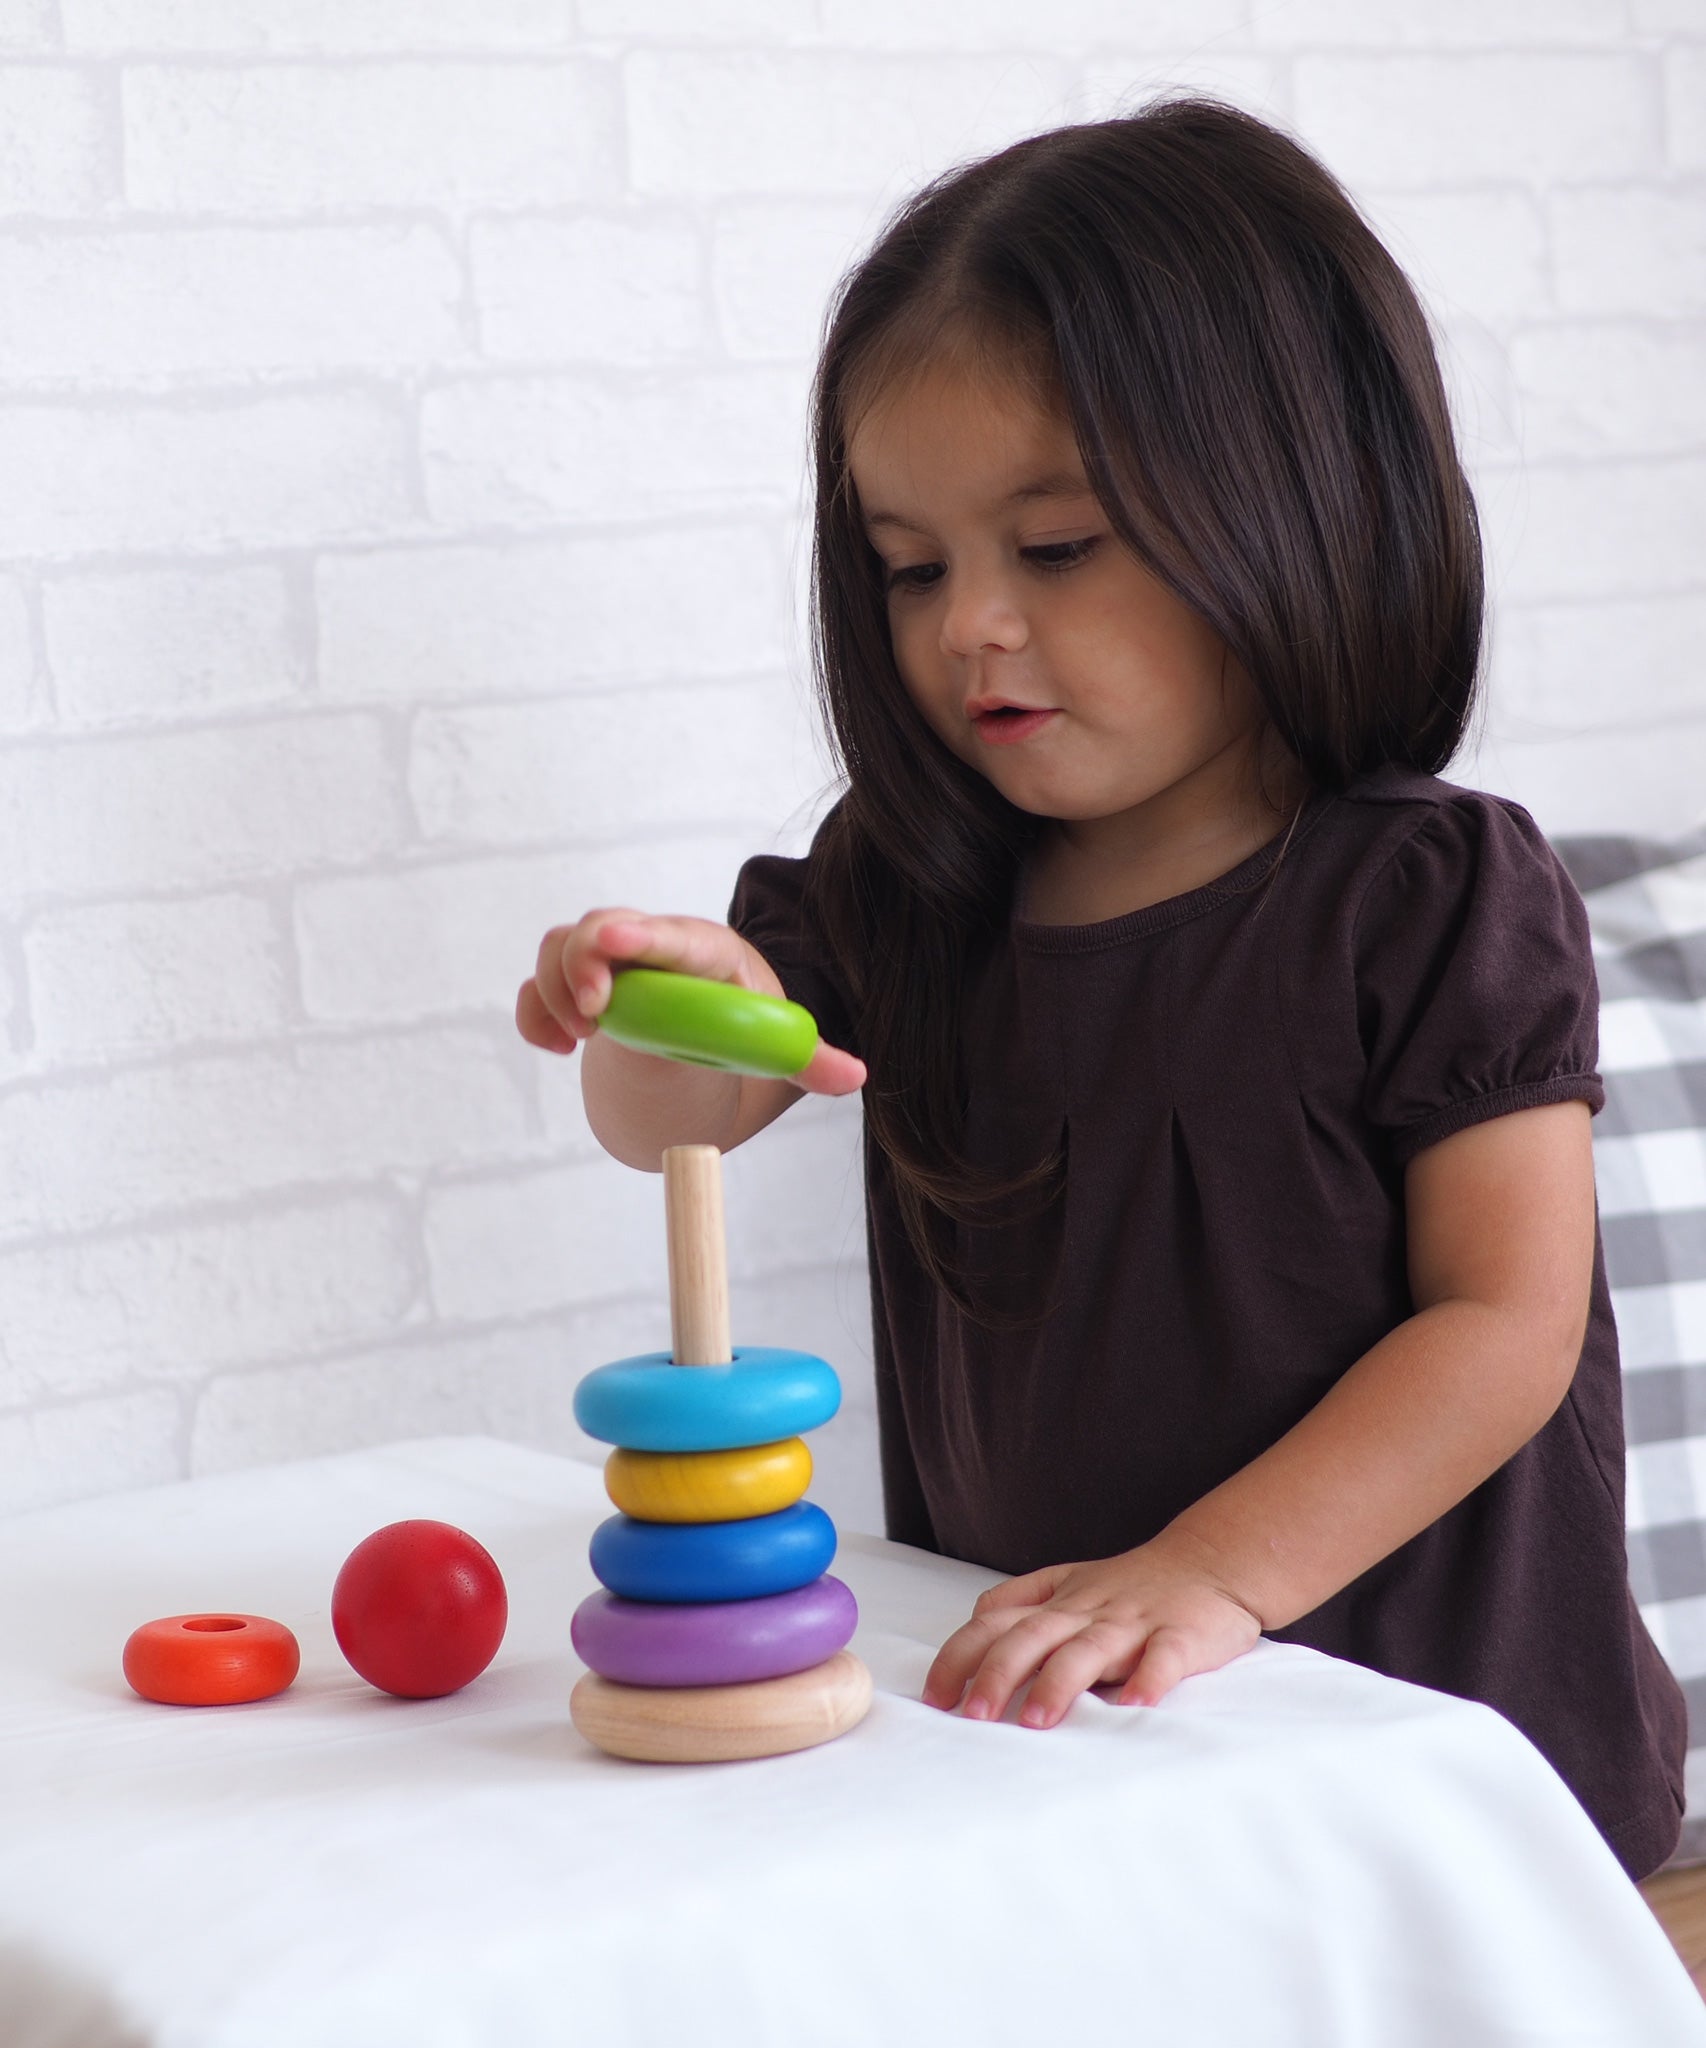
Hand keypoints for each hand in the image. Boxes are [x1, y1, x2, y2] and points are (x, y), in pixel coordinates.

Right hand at [515, 909, 865, 1095]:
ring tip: (580, 1038)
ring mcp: (608, 962)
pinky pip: (539, 987)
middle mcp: (651, 944)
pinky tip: (557, 1047)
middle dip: (586, 962)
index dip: (646, 935)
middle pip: (604, 927)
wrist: (704, 1027)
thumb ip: (808, 1058)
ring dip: (557, 991)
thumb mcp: (776, 1040)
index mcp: (707, 952)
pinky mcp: (575, 986)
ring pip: (561, 947)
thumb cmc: (740, 1024)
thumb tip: (854, 1076)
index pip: (676, 935)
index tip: (622, 942)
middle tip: (594, 1015)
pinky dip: (536, 1013)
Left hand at [920, 1528, 1263, 1728]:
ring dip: (1059, 1683)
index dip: (960, 1657)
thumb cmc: (1131, 1583)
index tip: (934, 1697)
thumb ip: (1020, 1601)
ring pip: (1089, 1649)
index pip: (994, 1624)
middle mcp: (1087, 1611)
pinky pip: (1164, 1657)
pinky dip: (1150, 1678)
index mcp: (1057, 1603)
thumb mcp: (1068, 1582)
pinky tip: (1136, 1705)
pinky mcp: (1181, 1635)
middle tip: (972, 1716)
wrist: (1210, 1561)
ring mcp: (1133, 1622)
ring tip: (1034, 1721)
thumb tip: (972, 1623)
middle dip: (998, 1674)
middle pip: (1032, 1638)